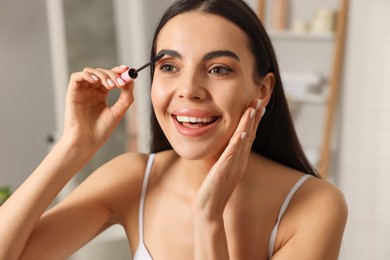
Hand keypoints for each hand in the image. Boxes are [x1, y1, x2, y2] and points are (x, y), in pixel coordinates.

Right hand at [62, 65, 133, 152]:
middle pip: (102, 73)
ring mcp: (82, 91)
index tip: (128, 70)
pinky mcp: (72, 93)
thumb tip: (131, 81)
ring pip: (91, 72)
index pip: (110, 77)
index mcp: (101, 95)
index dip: (118, 71)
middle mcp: (91, 91)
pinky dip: (87, 75)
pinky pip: (76, 77)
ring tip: (111, 86)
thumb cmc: (101, 131)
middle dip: (113, 74)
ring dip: (103, 74)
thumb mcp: (118, 112)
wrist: (86, 142)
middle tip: (121, 82)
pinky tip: (96, 81)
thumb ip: (126, 97)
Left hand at [193, 99, 264, 217]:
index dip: (253, 121)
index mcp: (240, 160)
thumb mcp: (222, 170)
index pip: (248, 136)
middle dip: (255, 117)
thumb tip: (228, 148)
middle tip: (260, 99)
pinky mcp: (225, 170)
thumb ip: (227, 158)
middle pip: (250, 135)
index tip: (257, 106)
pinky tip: (241, 132)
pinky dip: (238, 142)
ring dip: (249, 124)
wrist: (209, 207)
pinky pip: (233, 154)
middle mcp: (241, 161)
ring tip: (254, 108)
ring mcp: (234, 165)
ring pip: (244, 141)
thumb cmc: (214, 189)